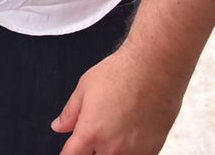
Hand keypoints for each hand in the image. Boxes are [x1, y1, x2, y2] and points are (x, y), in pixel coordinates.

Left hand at [51, 46, 186, 154]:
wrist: (155, 68)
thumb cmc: (122, 73)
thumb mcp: (85, 87)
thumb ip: (70, 113)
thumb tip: (59, 126)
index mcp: (90, 132)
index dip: (68, 152)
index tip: (71, 148)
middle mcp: (112, 147)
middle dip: (89, 150)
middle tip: (93, 134)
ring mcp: (134, 151)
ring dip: (110, 151)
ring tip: (114, 130)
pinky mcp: (152, 149)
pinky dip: (130, 150)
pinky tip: (130, 134)